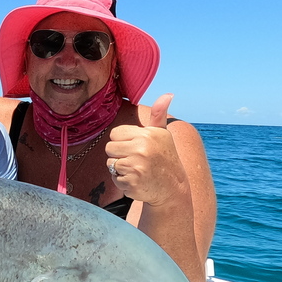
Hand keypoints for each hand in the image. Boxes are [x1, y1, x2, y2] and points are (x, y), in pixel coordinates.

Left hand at [103, 93, 188, 208]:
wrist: (172, 188)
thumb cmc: (164, 157)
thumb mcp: (163, 135)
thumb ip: (159, 115)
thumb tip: (168, 94)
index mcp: (146, 135)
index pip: (115, 134)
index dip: (123, 141)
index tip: (136, 146)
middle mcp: (141, 149)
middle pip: (109, 148)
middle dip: (119, 154)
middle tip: (136, 159)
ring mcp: (136, 167)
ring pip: (110, 165)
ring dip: (120, 169)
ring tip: (137, 170)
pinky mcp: (131, 183)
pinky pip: (115, 179)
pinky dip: (123, 182)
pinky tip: (137, 181)